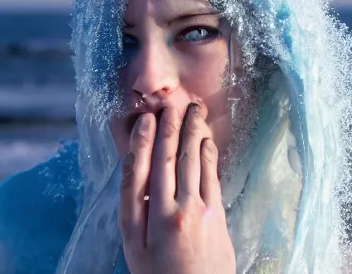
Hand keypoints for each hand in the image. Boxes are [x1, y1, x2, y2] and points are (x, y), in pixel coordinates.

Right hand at [119, 104, 235, 273]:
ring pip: (193, 161)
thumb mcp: (134, 247)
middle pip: (169, 159)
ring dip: (192, 133)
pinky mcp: (218, 214)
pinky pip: (212, 176)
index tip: (147, 118)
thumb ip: (133, 208)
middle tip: (172, 105)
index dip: (143, 141)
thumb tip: (135, 168)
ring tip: (193, 110)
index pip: (141, 169)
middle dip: (171, 128)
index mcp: (146, 219)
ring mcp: (199, 210)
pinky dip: (208, 154)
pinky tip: (206, 140)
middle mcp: (172, 209)